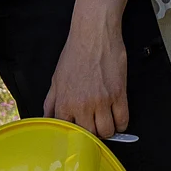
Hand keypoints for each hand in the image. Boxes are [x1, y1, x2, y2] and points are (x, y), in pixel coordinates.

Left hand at [44, 16, 128, 138]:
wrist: (93, 34)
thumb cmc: (75, 53)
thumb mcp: (56, 78)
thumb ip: (51, 102)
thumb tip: (47, 118)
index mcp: (65, 102)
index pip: (69, 133)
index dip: (75, 135)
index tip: (79, 134)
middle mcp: (82, 105)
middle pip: (90, 136)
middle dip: (92, 135)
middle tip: (94, 127)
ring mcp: (102, 101)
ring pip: (107, 132)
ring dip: (107, 131)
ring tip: (105, 122)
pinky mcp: (119, 94)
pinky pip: (123, 120)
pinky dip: (121, 124)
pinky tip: (117, 119)